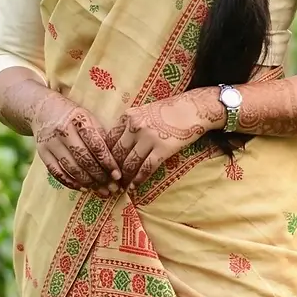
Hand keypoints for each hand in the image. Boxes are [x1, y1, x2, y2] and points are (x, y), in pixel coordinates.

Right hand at [31, 90, 122, 195]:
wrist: (43, 109)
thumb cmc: (73, 116)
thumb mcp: (89, 118)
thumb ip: (101, 136)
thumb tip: (116, 161)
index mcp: (78, 120)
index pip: (96, 145)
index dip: (108, 163)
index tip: (118, 176)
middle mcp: (63, 131)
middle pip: (84, 159)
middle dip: (100, 176)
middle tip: (113, 188)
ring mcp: (50, 143)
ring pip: (71, 168)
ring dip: (88, 182)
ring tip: (102, 191)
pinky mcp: (42, 153)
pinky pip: (57, 172)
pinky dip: (71, 182)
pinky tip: (84, 188)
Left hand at [106, 90, 220, 188]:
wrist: (192, 109)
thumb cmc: (168, 110)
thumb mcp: (143, 111)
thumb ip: (129, 125)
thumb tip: (117, 145)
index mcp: (128, 116)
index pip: (109, 140)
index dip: (105, 157)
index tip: (104, 167)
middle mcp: (135, 126)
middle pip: (117, 154)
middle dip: (112, 170)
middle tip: (110, 181)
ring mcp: (149, 138)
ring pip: (130, 163)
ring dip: (124, 178)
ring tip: (121, 187)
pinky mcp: (163, 149)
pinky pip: (146, 168)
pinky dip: (138, 179)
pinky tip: (134, 187)